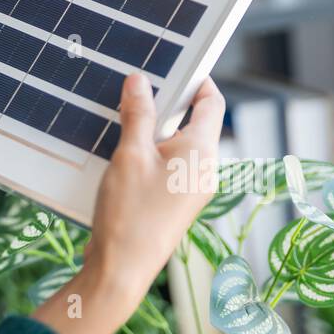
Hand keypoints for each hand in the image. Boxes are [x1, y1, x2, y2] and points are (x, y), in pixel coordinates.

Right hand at [31, 74, 224, 333]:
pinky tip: (124, 154)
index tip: (178, 64)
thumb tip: (140, 81)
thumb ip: (137, 114)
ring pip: (178, 144)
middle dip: (169, 103)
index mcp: (201, 152)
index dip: (198, 79)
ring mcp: (191, 189)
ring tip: (125, 120)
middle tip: (140, 88)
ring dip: (155, 129)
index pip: (212, 102)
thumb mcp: (129, 154)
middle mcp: (204, 170)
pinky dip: (150, 152)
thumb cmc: (130, 214)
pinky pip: (168, 165)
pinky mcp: (175, 203)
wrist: (122, 269)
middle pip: (194, 121)